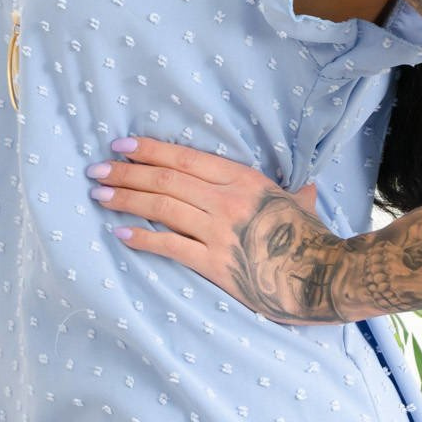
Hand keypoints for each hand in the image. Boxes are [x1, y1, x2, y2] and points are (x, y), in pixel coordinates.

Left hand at [85, 135, 352, 323]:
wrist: (324, 277)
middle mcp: (227, 200)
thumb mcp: (300, 207)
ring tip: (100, 196)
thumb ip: (295, 195)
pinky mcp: (215, 264)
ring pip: (163, 208)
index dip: (149, 150)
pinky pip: (171, 247)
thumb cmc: (313, 240)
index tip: (121, 145)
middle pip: (166, 180)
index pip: (185, 158)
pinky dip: (143, 239)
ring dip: (127, 200)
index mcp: (243, 179)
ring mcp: (219, 232)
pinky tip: (121, 235)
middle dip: (127, 173)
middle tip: (97, 170)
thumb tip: (307, 191)